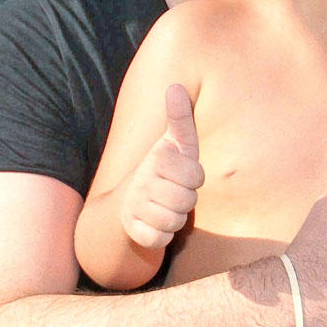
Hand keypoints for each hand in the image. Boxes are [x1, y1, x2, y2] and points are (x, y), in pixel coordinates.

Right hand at [120, 84, 205, 248]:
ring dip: (176, 218)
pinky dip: (162, 236)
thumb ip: (180, 117)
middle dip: (186, 199)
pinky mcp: (133, 230)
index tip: (182, 172)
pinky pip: (160, 240)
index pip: (196, 176)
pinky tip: (156, 223)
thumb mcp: (176, 143)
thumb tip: (175, 86)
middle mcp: (142, 181)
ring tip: (166, 206)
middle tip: (174, 191)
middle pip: (187, 201)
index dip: (195, 177)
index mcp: (156, 158)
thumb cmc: (165, 168)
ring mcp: (135, 206)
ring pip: (175, 221)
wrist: (130, 199)